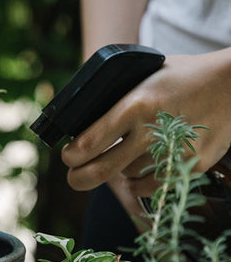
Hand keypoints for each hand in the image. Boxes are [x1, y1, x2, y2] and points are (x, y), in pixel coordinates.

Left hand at [61, 51, 230, 196]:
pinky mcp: (193, 165)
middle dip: (79, 178)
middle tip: (74, 178)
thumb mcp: (144, 76)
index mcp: (135, 105)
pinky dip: (143, 181)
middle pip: (101, 170)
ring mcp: (173, 151)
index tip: (68, 156)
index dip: (72, 155)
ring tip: (123, 157)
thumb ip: (118, 98)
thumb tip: (84, 120)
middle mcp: (151, 131)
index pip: (90, 141)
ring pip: (129, 177)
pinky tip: (142, 168)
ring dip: (119, 171)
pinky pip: (155, 185)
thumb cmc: (184, 76)